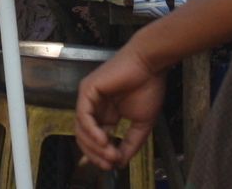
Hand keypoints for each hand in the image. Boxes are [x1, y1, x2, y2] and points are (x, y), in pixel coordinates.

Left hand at [74, 48, 168, 168]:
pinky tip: (104, 140)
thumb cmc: (148, 87)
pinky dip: (91, 131)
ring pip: (81, 129)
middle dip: (96, 154)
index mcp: (106, 114)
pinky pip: (83, 115)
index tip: (113, 165)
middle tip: (110, 163)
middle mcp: (94, 106)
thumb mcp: (141, 124)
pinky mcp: (87, 90)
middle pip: (84, 137)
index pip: (95, 139)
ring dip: (94, 146)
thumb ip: (131, 143)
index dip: (101, 155)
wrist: (151, 65)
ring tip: (110, 154)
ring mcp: (89, 98)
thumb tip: (120, 163)